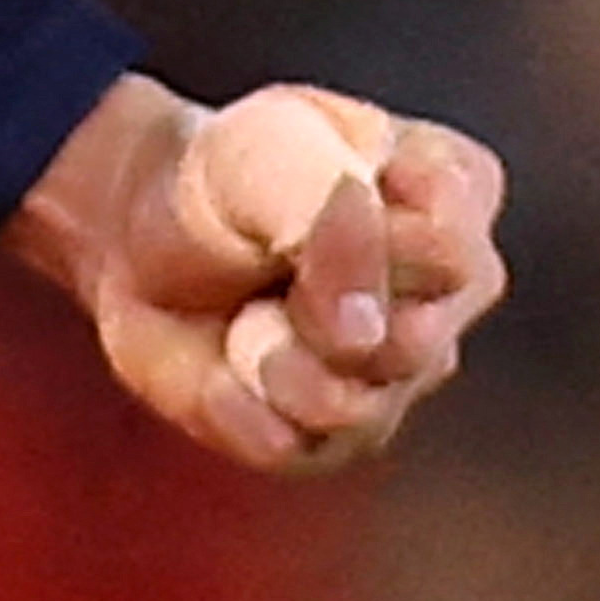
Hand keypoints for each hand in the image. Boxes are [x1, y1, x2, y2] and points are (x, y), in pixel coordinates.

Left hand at [2, 73, 506, 470]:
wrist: (144, 239)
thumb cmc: (222, 176)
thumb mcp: (259, 153)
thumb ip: (321, 211)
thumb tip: (361, 330)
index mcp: (455, 192)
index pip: (450, 251)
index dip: (356, 244)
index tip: (294, 204)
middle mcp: (449, 294)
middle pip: (412, 344)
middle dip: (313, 313)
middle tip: (265, 267)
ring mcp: (403, 374)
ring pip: (357, 409)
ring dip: (274, 364)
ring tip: (243, 320)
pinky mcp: (339, 437)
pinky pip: (295, 448)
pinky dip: (237, 406)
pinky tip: (221, 366)